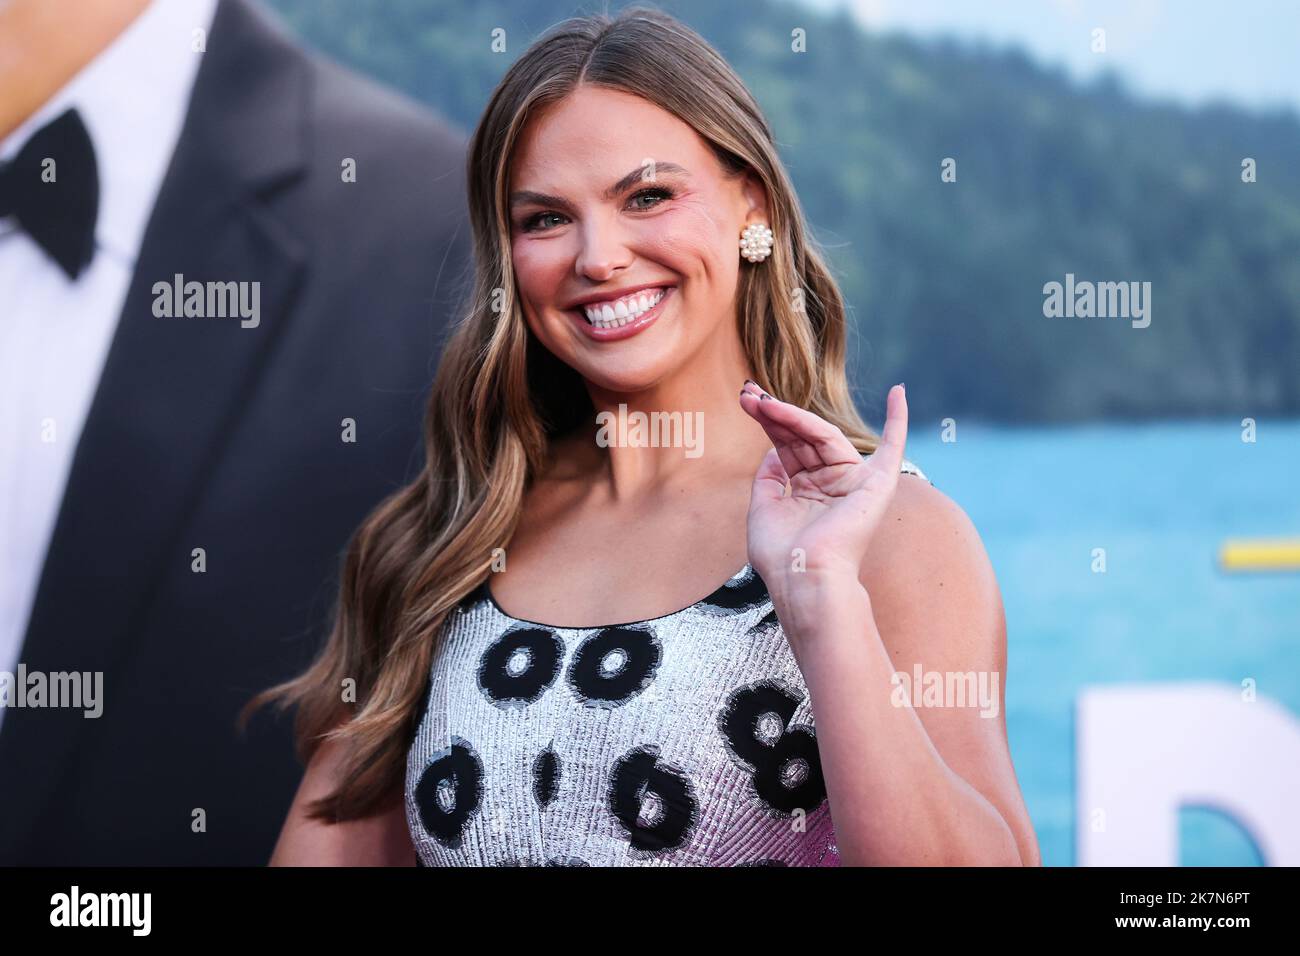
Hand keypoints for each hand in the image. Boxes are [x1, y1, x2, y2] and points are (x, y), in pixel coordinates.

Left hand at [739, 380, 908, 597]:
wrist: (803, 578)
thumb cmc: (781, 554)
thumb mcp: (763, 508)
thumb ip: (769, 477)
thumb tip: (775, 450)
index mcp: (806, 490)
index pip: (788, 446)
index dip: (768, 422)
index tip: (746, 400)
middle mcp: (830, 483)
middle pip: (803, 437)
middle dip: (776, 413)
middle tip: (749, 394)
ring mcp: (853, 482)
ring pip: (824, 435)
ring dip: (794, 414)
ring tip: (765, 401)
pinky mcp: (876, 485)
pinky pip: (893, 448)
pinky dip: (899, 420)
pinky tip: (899, 392)